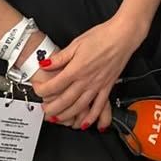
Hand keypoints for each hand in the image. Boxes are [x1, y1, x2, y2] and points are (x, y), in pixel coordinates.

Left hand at [32, 15, 142, 130]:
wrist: (122, 36)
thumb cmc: (102, 37)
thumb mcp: (76, 43)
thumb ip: (60, 57)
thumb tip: (45, 64)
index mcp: (76, 68)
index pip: (55, 85)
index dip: (43, 90)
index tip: (37, 90)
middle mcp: (86, 80)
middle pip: (65, 100)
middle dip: (52, 109)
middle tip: (44, 111)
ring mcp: (98, 85)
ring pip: (80, 106)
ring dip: (67, 115)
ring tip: (58, 119)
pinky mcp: (107, 87)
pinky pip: (99, 106)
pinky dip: (91, 117)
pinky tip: (84, 123)